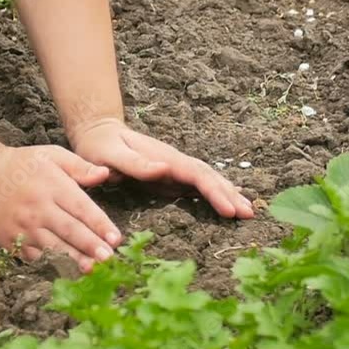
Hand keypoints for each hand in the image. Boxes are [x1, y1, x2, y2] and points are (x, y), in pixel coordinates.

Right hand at [0, 144, 121, 272]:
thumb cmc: (22, 165)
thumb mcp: (52, 155)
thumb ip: (80, 166)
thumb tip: (105, 174)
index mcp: (53, 186)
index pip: (82, 208)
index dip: (100, 224)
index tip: (116, 238)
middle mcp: (39, 208)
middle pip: (70, 230)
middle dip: (91, 246)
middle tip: (109, 259)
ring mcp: (24, 227)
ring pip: (53, 248)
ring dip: (74, 260)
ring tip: (91, 270)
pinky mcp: (11, 241)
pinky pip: (34, 257)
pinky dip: (50, 266)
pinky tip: (66, 273)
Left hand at [70, 118, 253, 218]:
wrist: (98, 134)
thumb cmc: (100, 148)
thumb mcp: (111, 156)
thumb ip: (135, 165)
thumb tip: (164, 170)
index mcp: (164, 158)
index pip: (196, 175)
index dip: (214, 192)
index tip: (229, 210)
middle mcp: (174, 162)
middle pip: (208, 177)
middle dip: (230, 195)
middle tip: (250, 214)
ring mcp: (175, 169)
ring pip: (207, 180)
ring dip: (228, 193)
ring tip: (248, 210)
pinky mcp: (171, 177)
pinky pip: (198, 185)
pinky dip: (217, 192)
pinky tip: (230, 201)